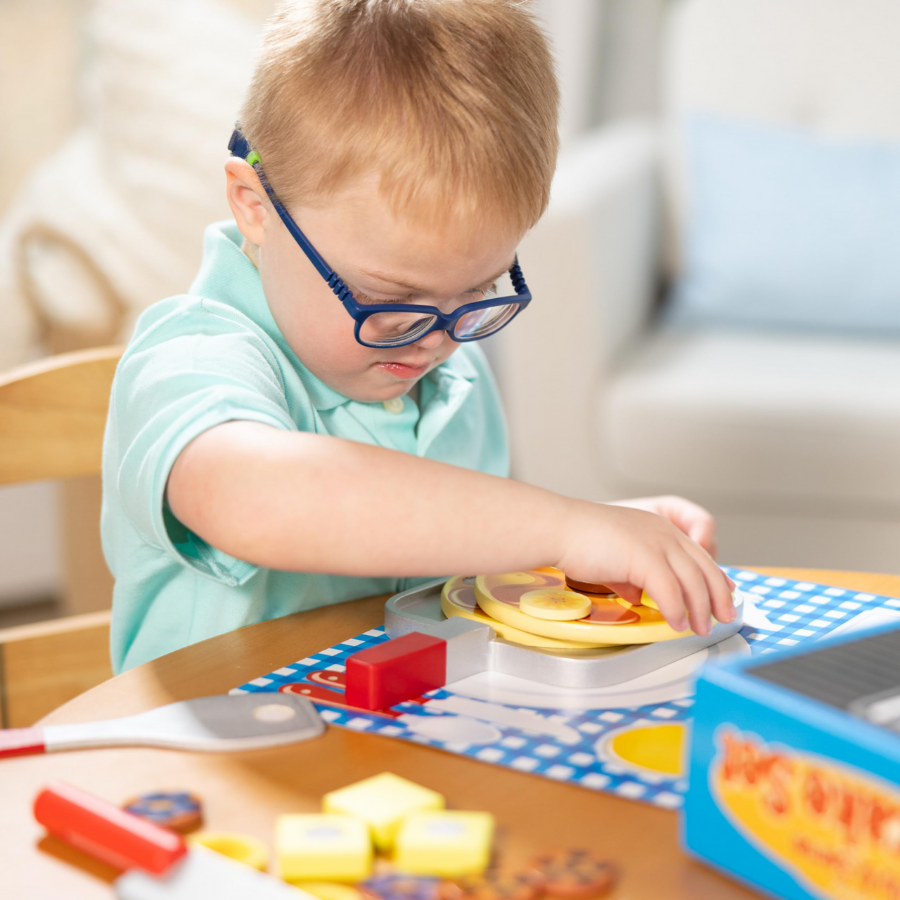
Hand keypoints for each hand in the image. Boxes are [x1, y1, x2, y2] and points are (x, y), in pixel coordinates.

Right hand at [555, 500, 735, 635]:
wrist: (560, 528)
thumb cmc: (579, 540)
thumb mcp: (614, 556)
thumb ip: (630, 575)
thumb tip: (636, 595)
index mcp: (659, 528)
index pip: (699, 554)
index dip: (716, 577)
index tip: (726, 594)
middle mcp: (664, 532)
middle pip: (704, 568)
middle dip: (718, 597)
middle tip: (724, 619)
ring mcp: (656, 543)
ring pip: (692, 581)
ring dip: (700, 609)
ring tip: (699, 628)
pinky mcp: (644, 556)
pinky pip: (670, 590)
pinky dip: (677, 610)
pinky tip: (677, 623)